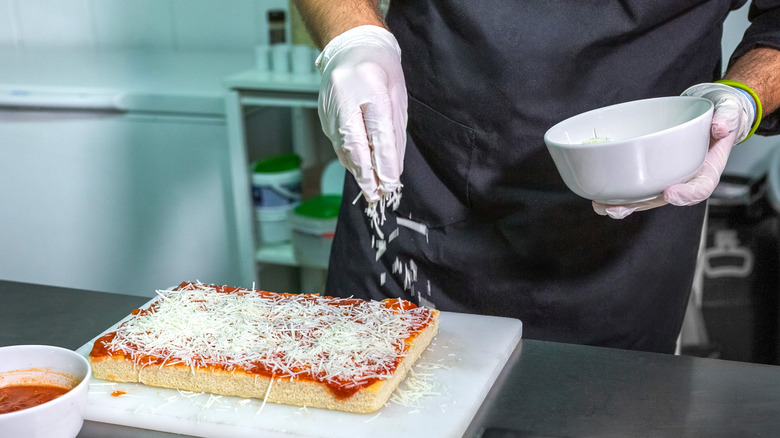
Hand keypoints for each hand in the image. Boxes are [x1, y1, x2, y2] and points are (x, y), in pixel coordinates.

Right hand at [316, 25, 407, 201]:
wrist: (351, 45)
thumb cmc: (381, 68)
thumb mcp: (396, 95)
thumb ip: (394, 131)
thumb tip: (392, 166)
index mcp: (370, 85)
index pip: (378, 131)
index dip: (384, 161)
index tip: (391, 182)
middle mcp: (345, 96)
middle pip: (355, 143)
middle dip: (367, 174)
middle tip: (377, 196)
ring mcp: (330, 106)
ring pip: (344, 146)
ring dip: (357, 170)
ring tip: (371, 191)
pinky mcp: (324, 114)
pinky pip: (338, 141)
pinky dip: (350, 158)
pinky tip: (359, 171)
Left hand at [593, 83, 755, 218]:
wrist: (710, 114)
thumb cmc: (720, 117)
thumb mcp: (730, 113)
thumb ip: (727, 118)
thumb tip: (720, 127)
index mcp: (707, 170)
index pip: (700, 188)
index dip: (686, 194)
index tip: (670, 192)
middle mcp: (685, 178)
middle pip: (663, 200)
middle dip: (640, 206)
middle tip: (618, 209)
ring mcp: (667, 176)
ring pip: (645, 197)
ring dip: (622, 204)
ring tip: (602, 207)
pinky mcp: (652, 170)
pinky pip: (636, 185)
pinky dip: (618, 192)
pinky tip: (598, 194)